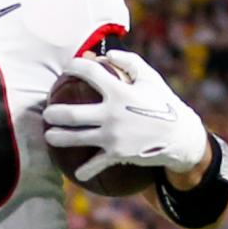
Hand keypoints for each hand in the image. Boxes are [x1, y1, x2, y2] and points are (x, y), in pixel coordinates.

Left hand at [42, 51, 208, 182]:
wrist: (180, 136)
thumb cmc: (163, 103)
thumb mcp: (151, 78)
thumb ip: (129, 61)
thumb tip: (106, 54)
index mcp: (119, 91)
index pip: (89, 73)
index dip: (74, 66)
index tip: (67, 68)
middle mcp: (112, 114)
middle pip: (72, 114)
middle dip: (54, 113)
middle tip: (47, 113)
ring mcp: (113, 136)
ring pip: (76, 138)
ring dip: (57, 138)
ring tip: (50, 136)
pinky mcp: (117, 154)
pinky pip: (96, 164)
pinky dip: (86, 170)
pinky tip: (79, 174)